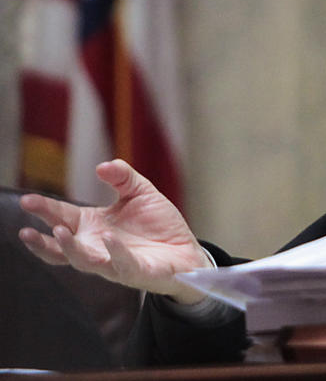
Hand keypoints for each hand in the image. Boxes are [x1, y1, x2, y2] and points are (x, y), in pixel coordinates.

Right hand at [18, 159, 211, 303]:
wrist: (186, 250)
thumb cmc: (158, 225)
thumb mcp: (141, 193)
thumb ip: (122, 177)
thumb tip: (102, 166)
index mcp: (93, 226)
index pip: (61, 217)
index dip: (44, 210)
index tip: (27, 200)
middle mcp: (97, 247)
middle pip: (61, 247)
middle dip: (42, 240)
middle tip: (26, 229)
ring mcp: (113, 262)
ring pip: (84, 261)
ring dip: (70, 248)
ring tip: (58, 231)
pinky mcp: (135, 272)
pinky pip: (121, 264)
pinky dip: (114, 251)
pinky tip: (109, 238)